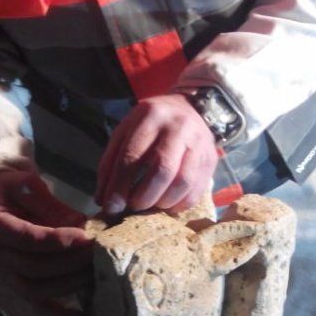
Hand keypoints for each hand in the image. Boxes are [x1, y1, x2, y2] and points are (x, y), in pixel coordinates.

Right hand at [0, 169, 92, 312]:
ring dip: (69, 283)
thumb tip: (82, 225)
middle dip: (69, 262)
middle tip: (98, 252)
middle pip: (31, 268)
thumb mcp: (28, 185)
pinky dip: (62, 315)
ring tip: (97, 271)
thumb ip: (51, 205)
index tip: (84, 236)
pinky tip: (85, 315)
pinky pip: (38, 306)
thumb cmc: (13, 189)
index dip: (55, 240)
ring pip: (35, 290)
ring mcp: (5, 274)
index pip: (24, 238)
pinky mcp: (19, 285)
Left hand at [95, 94, 218, 215]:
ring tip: (150, 206)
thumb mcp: (126, 132)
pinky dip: (179, 204)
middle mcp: (178, 127)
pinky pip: (196, 190)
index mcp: (150, 116)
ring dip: (163, 202)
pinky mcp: (211, 159)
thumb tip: (104, 200)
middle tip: (133, 207)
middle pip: (162, 170)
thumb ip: (111, 163)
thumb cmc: (150, 124)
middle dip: (144, 197)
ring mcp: (199, 143)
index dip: (120, 186)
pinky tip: (167, 205)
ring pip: (183, 182)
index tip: (111, 207)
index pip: (132, 156)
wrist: (189, 108)